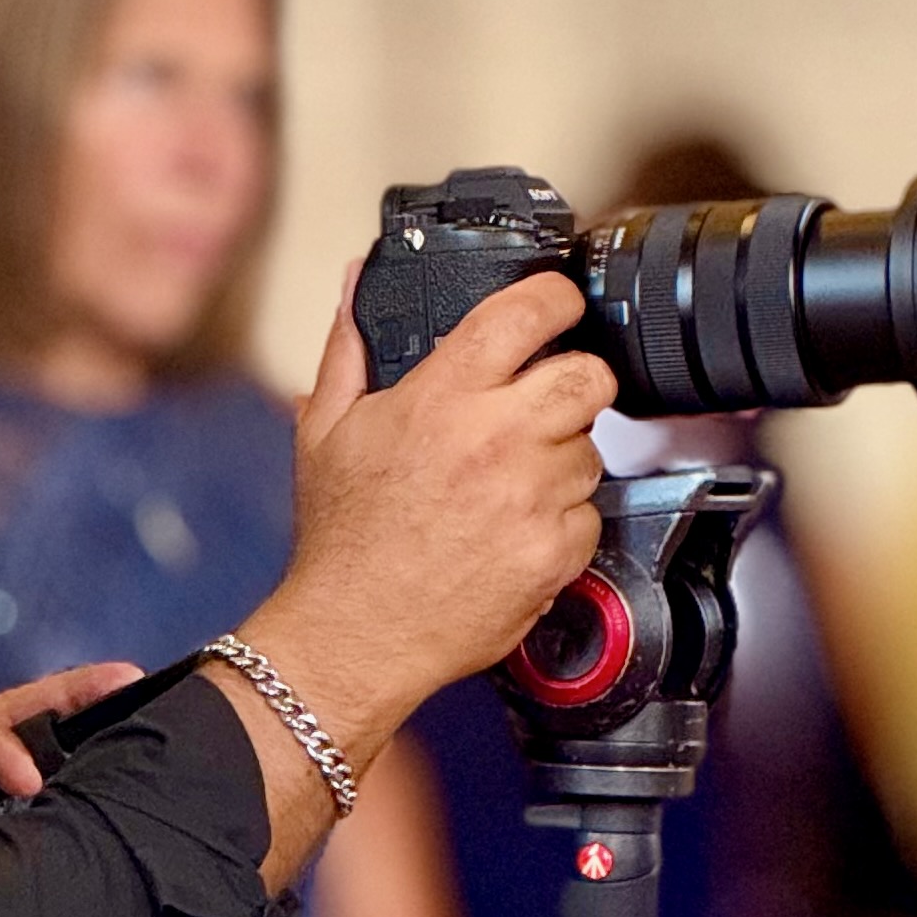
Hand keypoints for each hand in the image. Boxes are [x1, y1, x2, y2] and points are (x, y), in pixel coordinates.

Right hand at [237, 272, 614, 773]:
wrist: (356, 633)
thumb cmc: (343, 539)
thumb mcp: (325, 429)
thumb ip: (349, 347)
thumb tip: (359, 284)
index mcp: (443, 398)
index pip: (528, 314)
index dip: (557, 297)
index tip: (559, 304)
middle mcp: (495, 440)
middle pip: (588, 376)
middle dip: (576, 379)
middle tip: (547, 398)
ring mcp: (531, 499)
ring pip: (591, 449)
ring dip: (563, 457)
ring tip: (512, 480)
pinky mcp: (554, 552)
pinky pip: (588, 514)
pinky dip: (563, 519)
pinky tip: (516, 529)